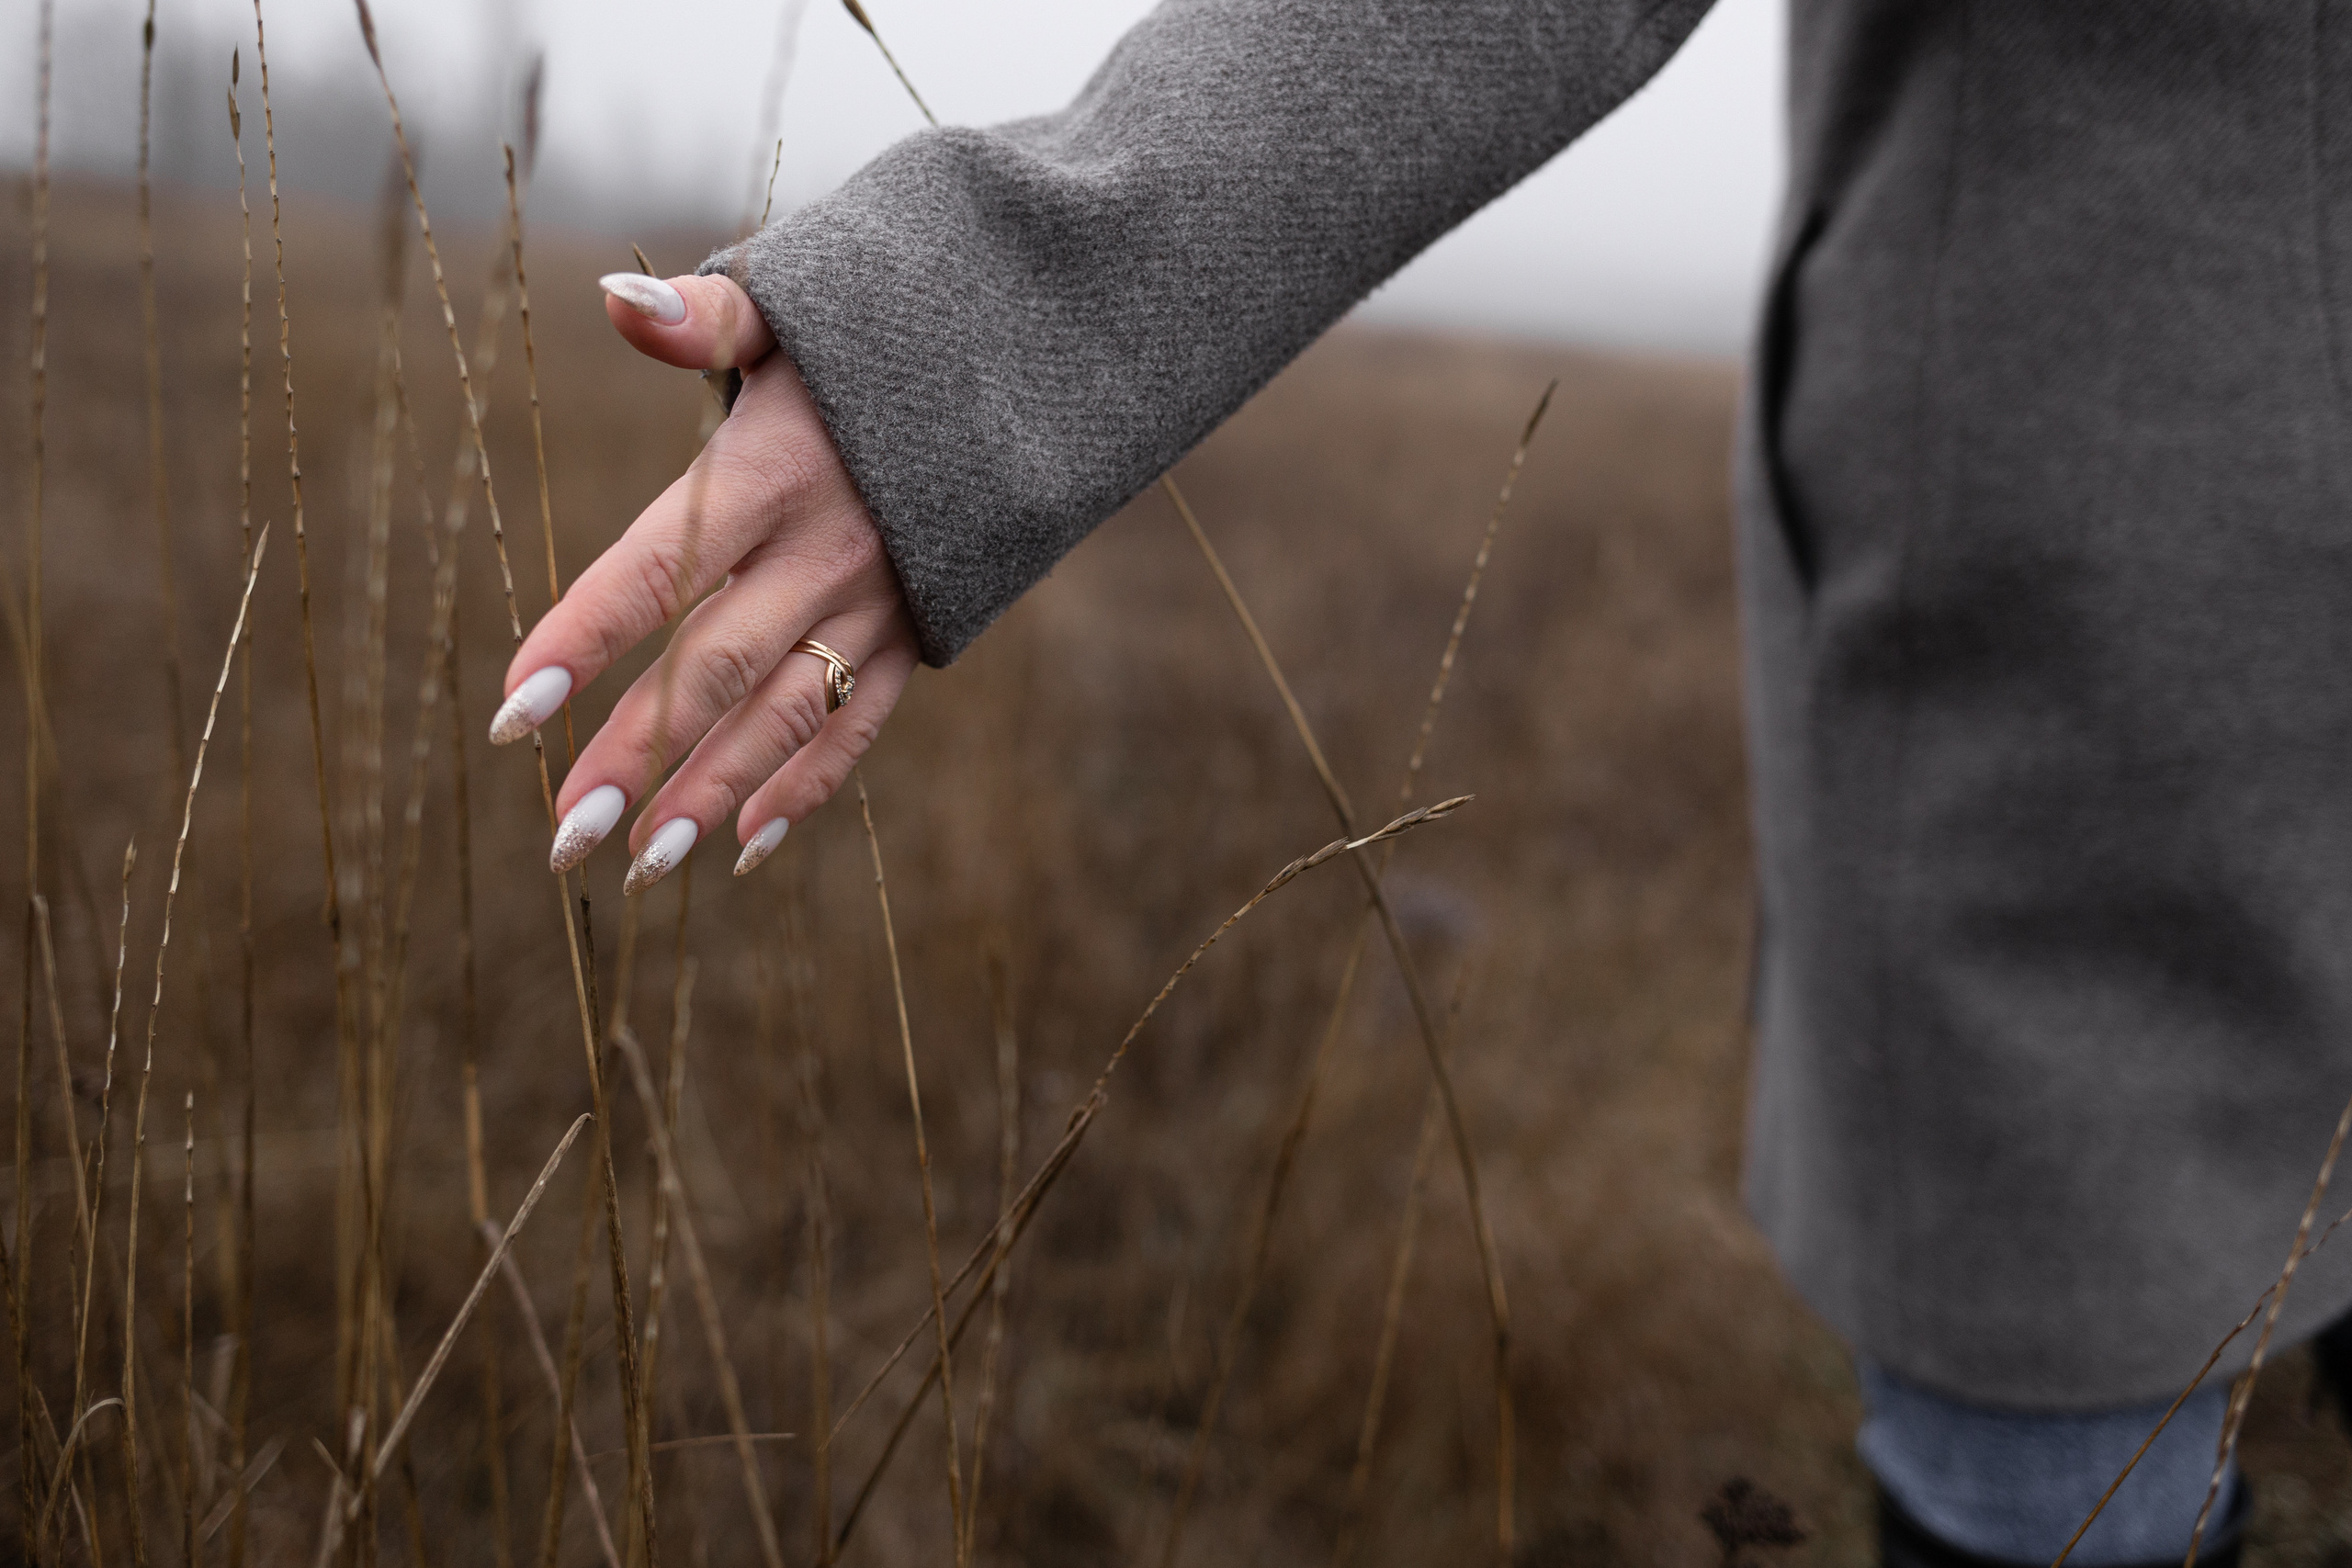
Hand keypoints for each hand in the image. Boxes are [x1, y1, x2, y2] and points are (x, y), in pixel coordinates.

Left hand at [487, 270, 919, 890]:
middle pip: (719, 666)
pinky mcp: (915, 634)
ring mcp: (878, 603)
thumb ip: (706, 317)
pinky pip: (857, 725)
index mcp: (778, 471)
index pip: (662, 566)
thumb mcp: (798, 308)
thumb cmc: (879, 338)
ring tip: (640, 865)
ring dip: (715, 792)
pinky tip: (743, 848)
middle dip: (639, 753)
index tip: (512, 708)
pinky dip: (806, 787)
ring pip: (787, 714)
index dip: (588, 637)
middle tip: (565, 833)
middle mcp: (827, 552)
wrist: (1032, 364)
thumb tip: (614, 302)